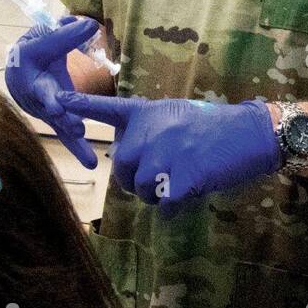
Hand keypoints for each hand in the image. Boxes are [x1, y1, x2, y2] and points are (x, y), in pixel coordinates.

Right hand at [4, 16, 100, 167]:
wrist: (20, 68)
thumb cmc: (33, 48)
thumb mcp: (45, 35)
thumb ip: (66, 34)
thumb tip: (90, 25)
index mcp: (28, 70)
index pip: (39, 77)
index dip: (48, 91)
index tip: (57, 104)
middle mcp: (33, 95)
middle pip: (48, 107)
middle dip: (62, 116)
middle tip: (76, 126)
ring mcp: (43, 109)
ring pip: (58, 125)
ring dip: (71, 137)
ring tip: (86, 152)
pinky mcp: (55, 118)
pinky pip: (65, 134)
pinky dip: (77, 148)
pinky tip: (89, 162)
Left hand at [56, 92, 279, 206]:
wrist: (249, 133)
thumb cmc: (216, 126)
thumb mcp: (177, 116)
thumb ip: (151, 132)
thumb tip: (134, 160)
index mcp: (148, 113)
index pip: (109, 108)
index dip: (82, 106)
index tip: (58, 100)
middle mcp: (151, 131)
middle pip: (122, 167)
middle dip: (134, 181)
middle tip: (157, 179)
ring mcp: (165, 154)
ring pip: (141, 189)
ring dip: (155, 194)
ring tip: (177, 182)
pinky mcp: (182, 177)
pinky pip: (164, 203)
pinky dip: (172, 207)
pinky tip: (187, 195)